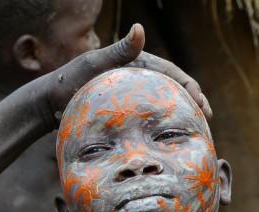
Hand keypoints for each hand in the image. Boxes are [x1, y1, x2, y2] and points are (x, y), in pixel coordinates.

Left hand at [39, 24, 211, 130]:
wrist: (52, 101)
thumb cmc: (71, 80)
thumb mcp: (94, 63)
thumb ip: (118, 50)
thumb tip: (140, 28)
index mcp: (137, 63)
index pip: (172, 73)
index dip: (190, 87)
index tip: (202, 104)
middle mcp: (139, 77)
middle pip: (174, 87)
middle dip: (194, 100)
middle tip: (207, 118)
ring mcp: (134, 93)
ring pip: (166, 100)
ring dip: (183, 111)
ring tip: (197, 126)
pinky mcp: (128, 108)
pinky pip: (152, 113)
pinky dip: (165, 121)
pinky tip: (170, 135)